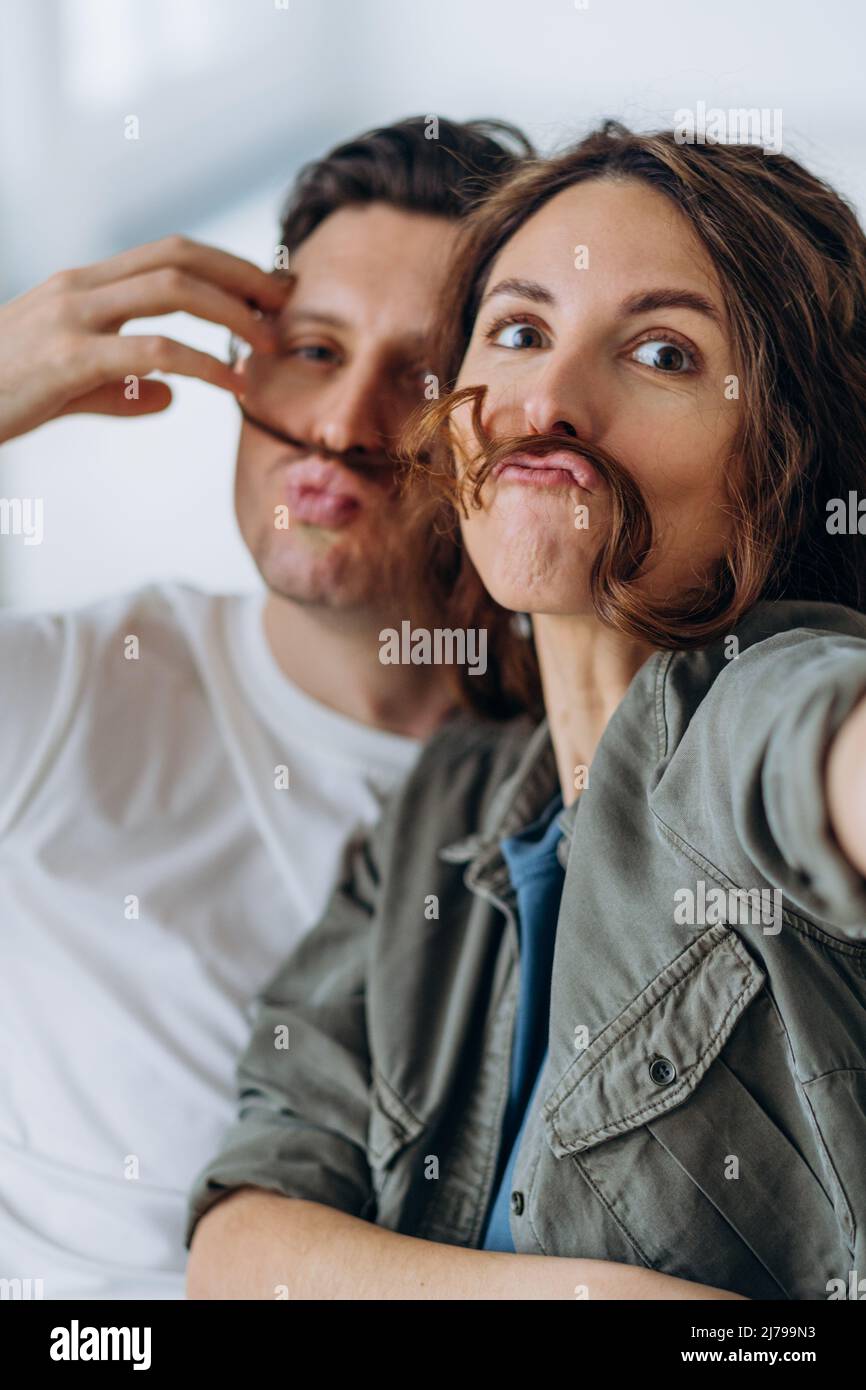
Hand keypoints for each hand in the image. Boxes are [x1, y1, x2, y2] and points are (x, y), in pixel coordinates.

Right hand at [0, 235, 290, 444]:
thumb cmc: (0, 394)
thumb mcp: (68, 386)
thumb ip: (121, 387)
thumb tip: (171, 397)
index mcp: (83, 285)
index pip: (169, 254)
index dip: (226, 265)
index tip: (268, 291)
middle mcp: (81, 286)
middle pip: (180, 257)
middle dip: (243, 276)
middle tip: (287, 306)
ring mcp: (73, 316)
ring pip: (172, 291)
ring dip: (232, 314)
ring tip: (269, 346)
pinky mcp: (69, 357)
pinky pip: (153, 350)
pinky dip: (204, 363)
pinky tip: (231, 385)